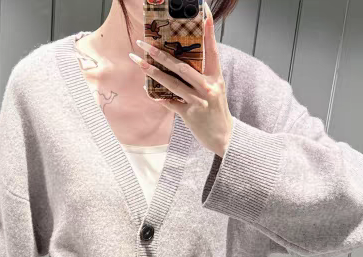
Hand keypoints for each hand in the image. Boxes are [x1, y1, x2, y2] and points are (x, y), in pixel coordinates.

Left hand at [129, 1, 232, 157]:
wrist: (223, 137)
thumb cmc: (216, 111)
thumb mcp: (215, 89)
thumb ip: (202, 76)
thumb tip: (181, 62)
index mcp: (216, 77)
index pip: (211, 50)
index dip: (208, 31)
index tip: (203, 12)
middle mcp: (208, 87)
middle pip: (182, 66)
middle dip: (161, 54)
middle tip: (145, 43)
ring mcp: (198, 101)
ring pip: (172, 83)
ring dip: (153, 72)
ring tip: (139, 62)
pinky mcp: (189, 115)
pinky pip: (169, 103)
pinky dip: (158, 97)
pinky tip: (147, 90)